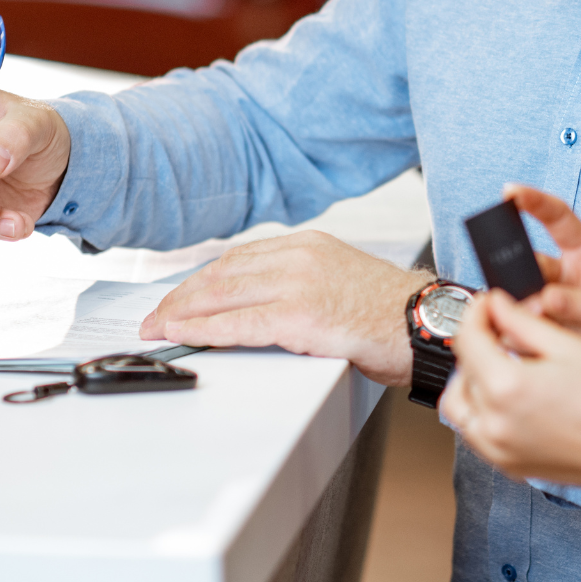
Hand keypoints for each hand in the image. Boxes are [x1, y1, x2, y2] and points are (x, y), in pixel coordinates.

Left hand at [138, 231, 431, 384]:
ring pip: (222, 296)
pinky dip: (202, 330)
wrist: (426, 325)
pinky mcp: (300, 317)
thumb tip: (261, 305)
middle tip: (154, 316)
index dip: (200, 279)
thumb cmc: (391, 314)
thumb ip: (300, 283)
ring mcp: (298, 285)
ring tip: (158, 328)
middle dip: (182, 297)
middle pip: (222, 274)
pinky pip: (238, 324)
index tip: (178, 296)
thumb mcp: (340, 280)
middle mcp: (299, 257)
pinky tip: (182, 336)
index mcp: (307, 245)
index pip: (238, 258)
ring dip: (182, 313)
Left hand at [442, 291, 580, 512]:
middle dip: (476, 344)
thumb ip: (522, 321)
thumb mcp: (568, 346)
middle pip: (462, 369)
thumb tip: (495, 305)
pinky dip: (481, 410)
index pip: (468, 338)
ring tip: (501, 364)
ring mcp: (498, 449)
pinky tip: (509, 396)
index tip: (490, 303)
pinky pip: (476, 432)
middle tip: (499, 329)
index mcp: (505, 387)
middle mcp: (493, 423)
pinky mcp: (508, 466)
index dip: (477, 312)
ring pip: (460, 405)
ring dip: (472, 379)